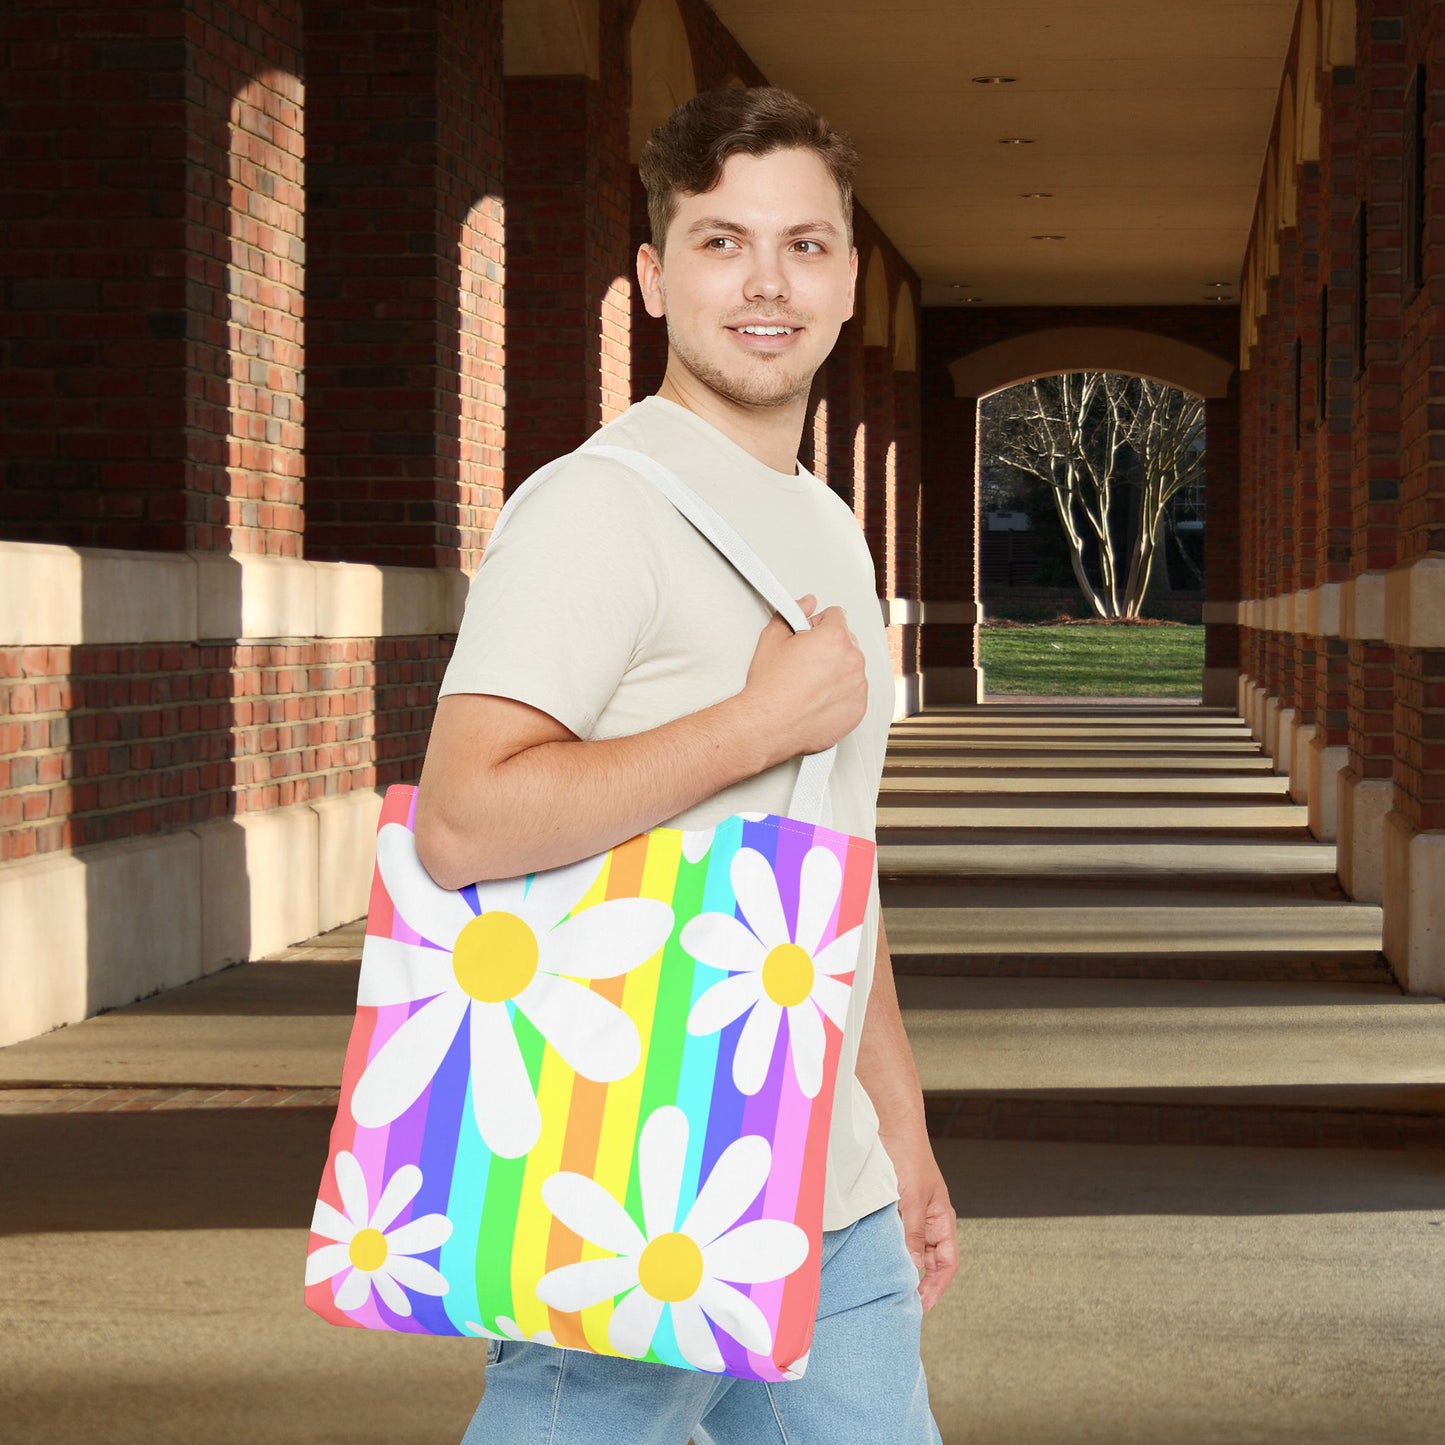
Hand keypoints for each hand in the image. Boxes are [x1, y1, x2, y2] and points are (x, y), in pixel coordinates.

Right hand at [744, 592, 867, 762]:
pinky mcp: (858, 709)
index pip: (837, 615)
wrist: (767, 725)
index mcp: (834, 638)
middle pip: (847, 641)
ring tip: (809, 683)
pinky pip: (854, 692)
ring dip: (836, 670)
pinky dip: (840, 694)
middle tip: (805, 662)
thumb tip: (806, 603)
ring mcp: (858, 686)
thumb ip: (794, 612)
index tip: (809, 636)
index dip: (818, 624)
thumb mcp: (772, 638)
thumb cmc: (770, 688)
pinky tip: (818, 698)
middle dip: (829, 647)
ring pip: (851, 667)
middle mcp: (852, 660)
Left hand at [886, 1129, 958, 1312]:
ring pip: (909, 1249)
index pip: (947, 1263)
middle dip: (918, 1283)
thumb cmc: (909, 1157)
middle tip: (899, 1303)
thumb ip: (913, 1234)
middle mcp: (929, 1220)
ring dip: (901, 1266)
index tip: (921, 1306)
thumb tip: (913, 1269)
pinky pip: (893, 1235)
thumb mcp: (912, 1200)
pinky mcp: (893, 1207)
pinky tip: (875, 1259)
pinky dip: (887, 1249)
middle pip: (929, 1261)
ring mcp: (910, 1214)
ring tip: (886, 1287)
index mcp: (942, 1219)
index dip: (936, 1287)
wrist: (891, 1126)